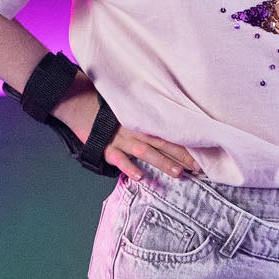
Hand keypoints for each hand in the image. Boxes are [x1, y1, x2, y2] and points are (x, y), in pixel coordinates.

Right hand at [55, 91, 200, 178]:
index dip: (184, 141)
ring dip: (162, 162)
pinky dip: (128, 168)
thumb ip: (142, 110)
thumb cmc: (102, 102)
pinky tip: (139, 177)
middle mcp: (134, 129)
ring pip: (145, 152)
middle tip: (199, 168)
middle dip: (181, 156)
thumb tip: (162, 115)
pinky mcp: (105, 146)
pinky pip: (119, 159)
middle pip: (162, 143)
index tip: (202, 150)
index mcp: (141, 118)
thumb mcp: (126, 102)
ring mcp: (120, 139)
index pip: (167, 131)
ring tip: (178, 173)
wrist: (76, 101)